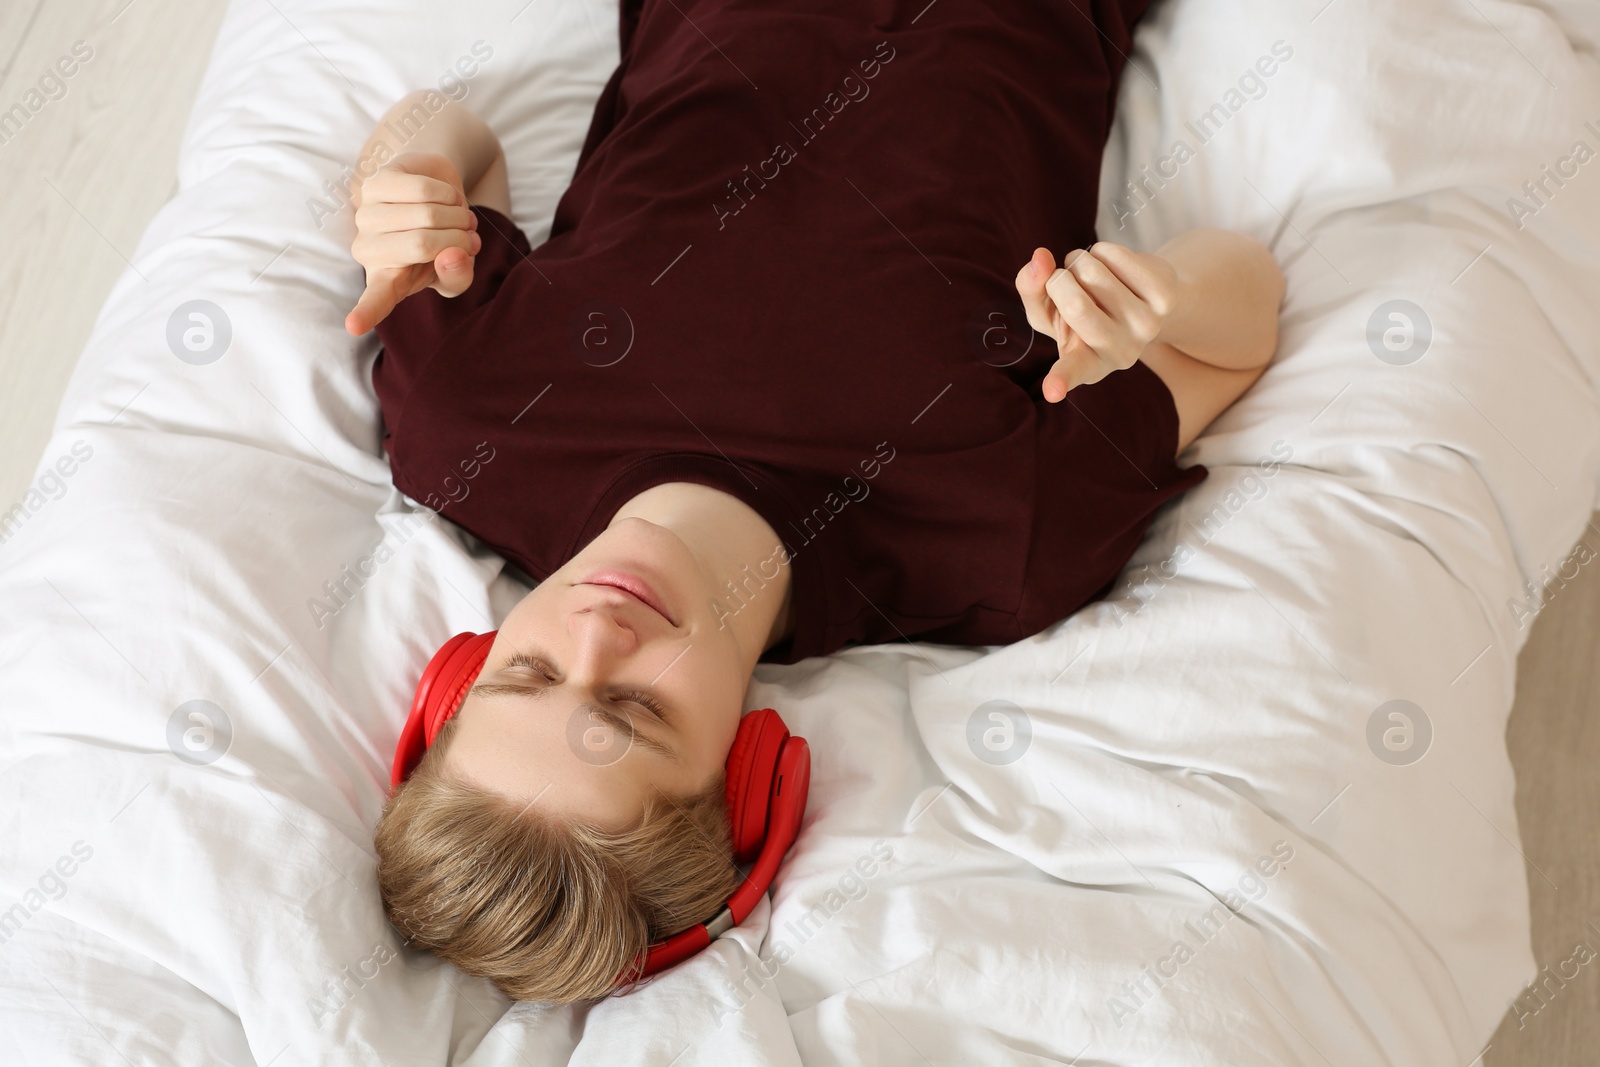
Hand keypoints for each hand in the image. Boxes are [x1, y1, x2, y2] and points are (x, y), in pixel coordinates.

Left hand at [345, 151, 482, 334]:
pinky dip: (450, 195)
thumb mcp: (456, 269)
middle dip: (459, 238)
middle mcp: (368, 249)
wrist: (431, 193)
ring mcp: (367, 214)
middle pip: (422, 245)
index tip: (354, 326)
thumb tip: (453, 255)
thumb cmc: (442, 240)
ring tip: (460, 218)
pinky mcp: (375, 182)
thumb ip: (458, 275)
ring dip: (459, 215)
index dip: (367, 313)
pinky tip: (447, 199)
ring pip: (427, 214)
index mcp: (386, 280)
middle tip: (468, 238)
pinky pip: (424, 189)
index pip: (376, 299)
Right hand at [1014, 242, 1180, 401]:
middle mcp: (1121, 354)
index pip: (1072, 372)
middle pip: (1074, 305)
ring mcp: (1147, 327)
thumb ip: (1030, 290)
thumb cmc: (1085, 312)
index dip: (1059, 380)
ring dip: (1079, 261)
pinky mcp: (1165, 297)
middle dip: (1058, 279)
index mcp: (1087, 365)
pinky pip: (1116, 257)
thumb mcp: (1049, 310)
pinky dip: (1103, 251)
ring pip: (1093, 274)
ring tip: (1088, 274)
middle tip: (1063, 280)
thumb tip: (1040, 258)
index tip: (1051, 392)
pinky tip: (1112, 265)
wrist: (1143, 298)